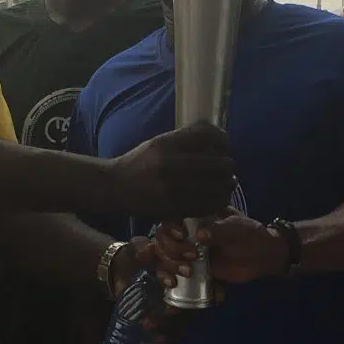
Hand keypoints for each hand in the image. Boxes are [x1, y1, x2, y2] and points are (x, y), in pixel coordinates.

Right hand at [108, 122, 235, 219]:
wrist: (116, 187)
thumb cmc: (141, 162)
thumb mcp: (160, 142)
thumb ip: (188, 138)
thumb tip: (220, 139)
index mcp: (167, 143)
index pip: (209, 135)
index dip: (222, 140)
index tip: (221, 145)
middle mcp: (172, 165)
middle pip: (222, 163)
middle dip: (226, 164)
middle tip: (222, 167)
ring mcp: (175, 189)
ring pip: (220, 186)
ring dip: (226, 183)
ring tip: (222, 182)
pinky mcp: (177, 209)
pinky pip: (211, 204)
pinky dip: (219, 199)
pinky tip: (215, 196)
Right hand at [155, 214, 289, 285]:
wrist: (262, 258)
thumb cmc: (250, 236)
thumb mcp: (238, 229)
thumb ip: (220, 230)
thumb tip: (200, 235)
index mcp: (195, 218)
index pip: (170, 220)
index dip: (169, 228)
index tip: (181, 235)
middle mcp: (185, 234)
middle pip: (161, 241)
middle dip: (171, 251)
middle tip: (193, 257)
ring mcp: (185, 253)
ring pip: (162, 258)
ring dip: (167, 266)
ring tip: (188, 273)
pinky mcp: (189, 270)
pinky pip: (170, 275)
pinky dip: (167, 280)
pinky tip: (173, 285)